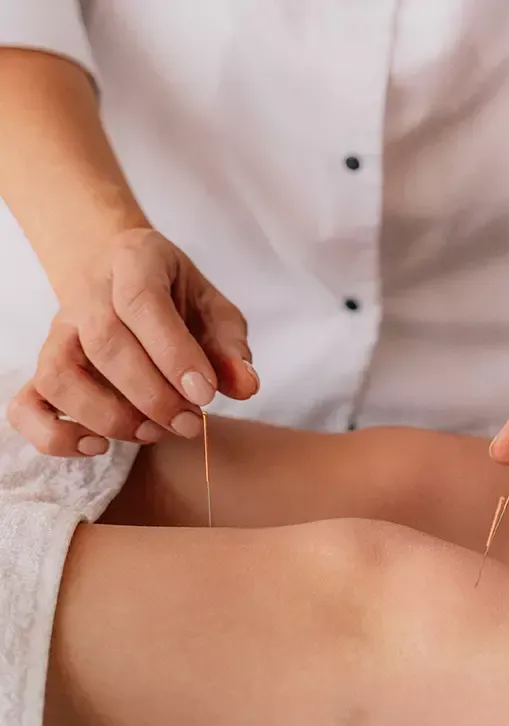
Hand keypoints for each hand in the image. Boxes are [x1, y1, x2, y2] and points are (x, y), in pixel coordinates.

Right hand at [8, 228, 258, 455]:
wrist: (122, 280)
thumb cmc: (177, 300)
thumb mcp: (214, 311)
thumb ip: (231, 347)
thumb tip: (246, 386)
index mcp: (133, 261)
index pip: (141, 302)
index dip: (173, 353)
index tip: (205, 394)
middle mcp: (86, 294)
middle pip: (103, 343)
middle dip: (152, 395)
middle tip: (191, 422)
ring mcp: (58, 333)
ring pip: (59, 375)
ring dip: (109, 416)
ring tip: (154, 432)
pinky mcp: (44, 370)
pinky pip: (26, 407)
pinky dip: (55, 436)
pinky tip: (99, 446)